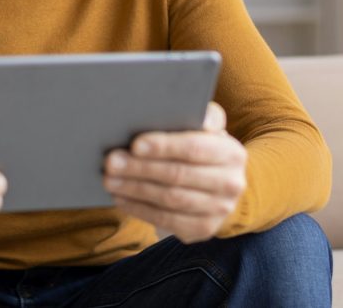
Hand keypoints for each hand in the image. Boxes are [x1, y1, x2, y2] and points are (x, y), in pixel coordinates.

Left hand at [103, 102, 246, 243]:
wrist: (221, 185)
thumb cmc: (203, 146)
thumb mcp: (207, 128)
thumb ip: (199, 115)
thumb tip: (189, 113)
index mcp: (232, 152)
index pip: (195, 148)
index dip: (164, 146)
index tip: (135, 144)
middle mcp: (231, 183)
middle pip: (178, 176)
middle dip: (140, 168)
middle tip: (111, 162)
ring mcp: (220, 210)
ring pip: (170, 200)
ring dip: (135, 189)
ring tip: (110, 179)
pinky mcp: (204, 229)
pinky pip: (167, 221)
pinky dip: (140, 209)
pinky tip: (121, 198)